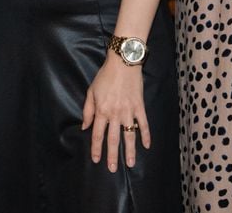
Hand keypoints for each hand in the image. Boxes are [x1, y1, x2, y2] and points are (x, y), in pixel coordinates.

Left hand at [81, 57, 149, 171]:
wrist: (123, 63)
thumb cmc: (105, 76)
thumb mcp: (91, 91)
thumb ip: (88, 110)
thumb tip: (85, 126)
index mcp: (102, 110)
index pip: (98, 134)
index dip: (96, 148)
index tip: (96, 160)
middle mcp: (115, 114)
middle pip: (113, 139)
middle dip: (112, 155)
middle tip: (112, 169)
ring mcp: (129, 111)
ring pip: (129, 135)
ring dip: (130, 151)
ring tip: (130, 164)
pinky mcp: (139, 107)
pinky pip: (144, 124)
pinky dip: (146, 135)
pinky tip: (147, 145)